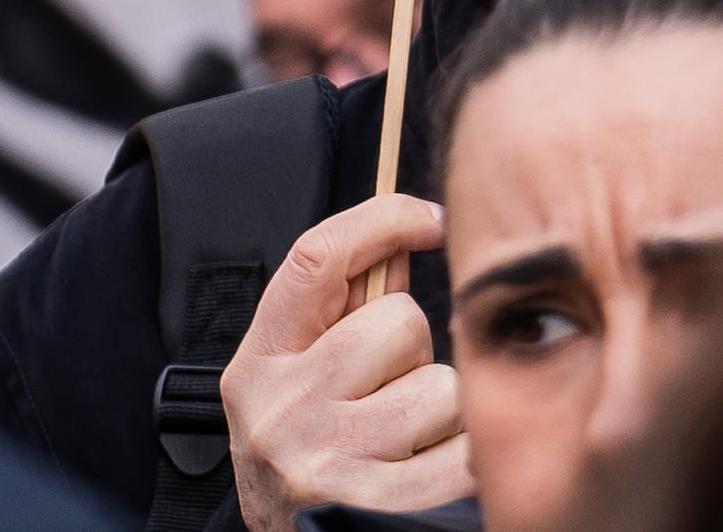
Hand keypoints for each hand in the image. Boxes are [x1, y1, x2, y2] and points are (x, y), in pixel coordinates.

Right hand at [222, 190, 464, 531]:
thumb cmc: (305, 462)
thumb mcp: (300, 382)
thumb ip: (343, 313)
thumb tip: (403, 239)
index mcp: (258, 365)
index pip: (317, 258)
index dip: (381, 220)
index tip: (427, 219)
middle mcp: (282, 410)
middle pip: (400, 323)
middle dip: (412, 355)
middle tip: (386, 398)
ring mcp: (326, 462)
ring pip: (440, 389)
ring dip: (440, 416)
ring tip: (403, 445)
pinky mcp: (375, 507)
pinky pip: (464, 451)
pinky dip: (461, 460)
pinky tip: (427, 473)